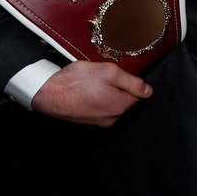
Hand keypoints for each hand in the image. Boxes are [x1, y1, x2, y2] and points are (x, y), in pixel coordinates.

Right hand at [31, 60, 151, 127]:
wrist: (48, 93)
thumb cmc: (77, 81)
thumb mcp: (110, 72)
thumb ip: (133, 82)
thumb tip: (148, 91)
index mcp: (120, 106)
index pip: (138, 94)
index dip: (130, 81)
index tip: (118, 75)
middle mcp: (111, 119)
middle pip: (124, 99)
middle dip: (117, 87)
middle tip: (101, 77)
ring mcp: (97, 123)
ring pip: (110, 104)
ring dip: (105, 94)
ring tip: (90, 84)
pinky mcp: (85, 122)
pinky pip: (97, 109)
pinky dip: (94, 100)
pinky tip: (84, 92)